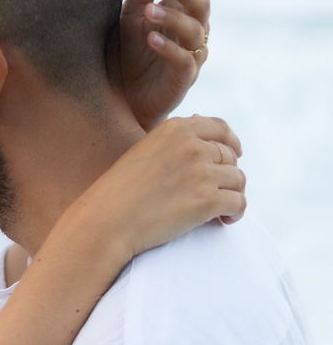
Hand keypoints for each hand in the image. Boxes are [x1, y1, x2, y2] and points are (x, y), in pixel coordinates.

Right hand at [82, 115, 244, 262]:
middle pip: (230, 157)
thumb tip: (200, 122)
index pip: (220, 128)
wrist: (106, 222)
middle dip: (228, 175)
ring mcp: (201, 172)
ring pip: (238, 180)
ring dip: (233, 194)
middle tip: (220, 192)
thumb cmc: (119, 192)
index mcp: (175, 129)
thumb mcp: (144, 151)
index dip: (232, 142)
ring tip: (222, 210)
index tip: (236, 154)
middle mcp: (191, 146)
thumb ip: (172, 140)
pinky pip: (238, 203)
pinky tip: (226, 219)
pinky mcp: (206, 201)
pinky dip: (236, 212)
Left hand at [119, 0, 211, 128]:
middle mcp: (192, 28)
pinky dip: (168, 48)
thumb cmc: (127, 52)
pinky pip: (182, 60)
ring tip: (149, 12)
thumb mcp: (132, 11)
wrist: (117, 98)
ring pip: (194, 30)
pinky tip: (151, 39)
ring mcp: (191, 54)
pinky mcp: (182, 80)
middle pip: (201, 2)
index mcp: (182, 7)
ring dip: (172, 18)